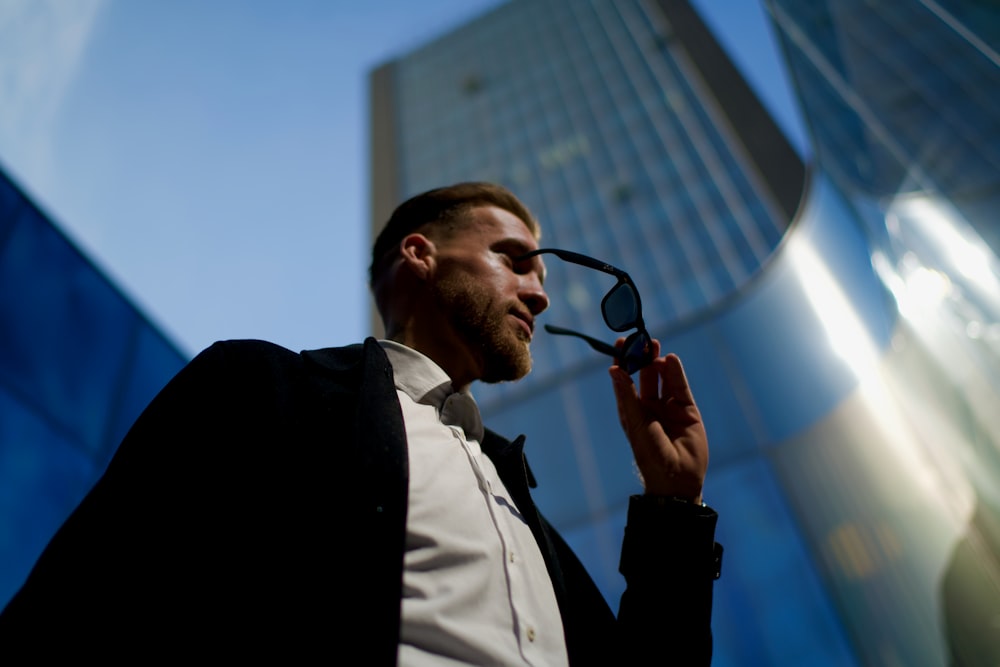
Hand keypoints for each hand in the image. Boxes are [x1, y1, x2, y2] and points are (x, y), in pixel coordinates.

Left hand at [608, 338, 707, 501]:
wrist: (678, 478)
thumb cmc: (650, 454)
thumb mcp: (636, 422)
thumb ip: (627, 395)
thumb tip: (614, 370)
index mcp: (631, 410)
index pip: (625, 379)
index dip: (623, 361)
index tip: (621, 342)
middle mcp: (649, 406)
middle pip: (644, 374)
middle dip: (642, 357)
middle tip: (641, 340)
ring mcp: (668, 407)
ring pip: (662, 378)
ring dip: (658, 362)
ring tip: (654, 347)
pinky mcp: (686, 409)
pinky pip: (679, 386)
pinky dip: (675, 372)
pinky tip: (671, 360)